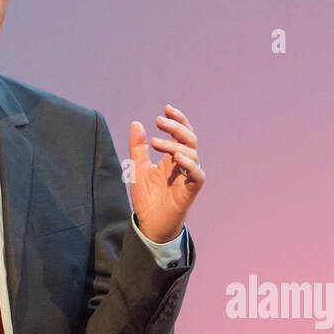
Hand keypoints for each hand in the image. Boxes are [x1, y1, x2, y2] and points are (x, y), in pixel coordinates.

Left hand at [128, 104, 204, 242]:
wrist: (149, 224)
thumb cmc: (147, 198)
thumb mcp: (137, 168)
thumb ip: (137, 148)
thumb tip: (136, 123)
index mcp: (172, 157)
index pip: (181, 133)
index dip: (177, 119)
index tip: (166, 109)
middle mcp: (183, 164)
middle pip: (189, 138)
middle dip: (176, 126)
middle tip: (159, 120)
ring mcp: (188, 176)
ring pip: (192, 153)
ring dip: (174, 144)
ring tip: (154, 143)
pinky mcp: (191, 190)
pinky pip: (197, 174)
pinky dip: (189, 164)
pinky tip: (177, 158)